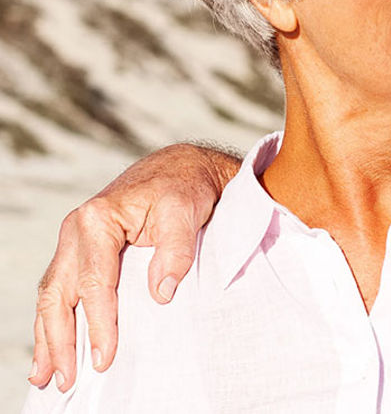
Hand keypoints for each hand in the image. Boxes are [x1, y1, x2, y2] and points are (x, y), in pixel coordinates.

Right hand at [30, 142, 240, 390]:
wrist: (181, 168)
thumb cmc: (185, 188)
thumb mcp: (186, 209)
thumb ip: (176, 249)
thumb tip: (162, 292)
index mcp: (97, 219)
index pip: (95, 283)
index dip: (99, 323)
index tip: (105, 357)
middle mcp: (77, 230)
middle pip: (61, 294)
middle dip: (61, 341)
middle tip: (68, 378)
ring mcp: (74, 241)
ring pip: (52, 295)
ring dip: (48, 337)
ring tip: (47, 375)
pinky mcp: (80, 250)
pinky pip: (59, 289)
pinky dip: (52, 319)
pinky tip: (50, 346)